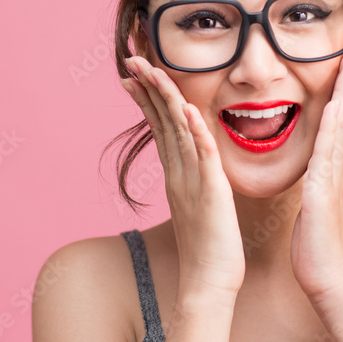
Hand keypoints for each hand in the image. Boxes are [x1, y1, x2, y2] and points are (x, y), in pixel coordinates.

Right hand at [121, 56, 244, 296]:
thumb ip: (192, 179)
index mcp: (176, 172)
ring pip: (176, 130)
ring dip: (164, 98)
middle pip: (160, 121)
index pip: (159, 126)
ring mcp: (191, 180)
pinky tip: (188, 110)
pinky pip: (202, 156)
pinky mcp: (211, 191)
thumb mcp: (196, 203)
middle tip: (131, 60)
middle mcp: (178, 172)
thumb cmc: (208, 247)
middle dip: (146, 87)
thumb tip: (190, 162)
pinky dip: (194, 131)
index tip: (134, 73)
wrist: (208, 282)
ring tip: (151, 70)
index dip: (146, 97)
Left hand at [290, 40, 342, 300]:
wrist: (327, 278)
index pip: (339, 115)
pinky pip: (326, 152)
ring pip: (340, 123)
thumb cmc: (317, 245)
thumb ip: (316, 183)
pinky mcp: (322, 190)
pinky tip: (332, 103)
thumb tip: (315, 172)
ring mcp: (331, 175)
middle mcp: (334, 164)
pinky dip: (330, 126)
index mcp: (329, 164)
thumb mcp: (314, 203)